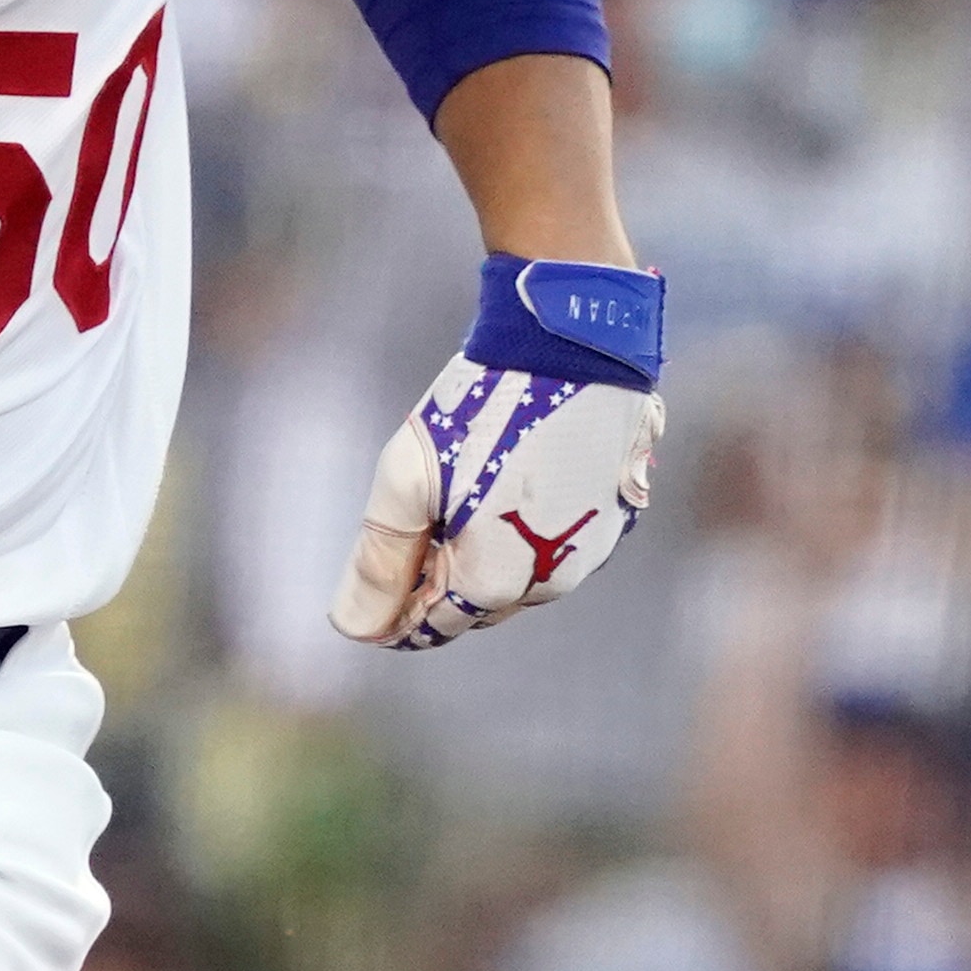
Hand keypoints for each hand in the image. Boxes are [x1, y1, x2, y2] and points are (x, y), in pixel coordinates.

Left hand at [329, 360, 660, 649]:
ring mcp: (591, 550)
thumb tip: (353, 625)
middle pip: (476, 603)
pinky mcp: (616, 514)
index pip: (432, 627)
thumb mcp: (408, 479)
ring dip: (483, 553)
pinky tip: (506, 479)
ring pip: (519, 574)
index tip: (372, 586)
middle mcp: (551, 582)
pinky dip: (524, 528)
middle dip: (439, 579)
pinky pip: (556, 541)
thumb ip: (380, 560)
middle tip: (415, 522)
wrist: (575, 343)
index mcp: (495, 582)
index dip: (395, 613)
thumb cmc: (484, 407)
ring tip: (459, 495)